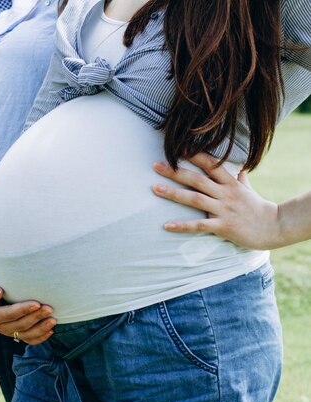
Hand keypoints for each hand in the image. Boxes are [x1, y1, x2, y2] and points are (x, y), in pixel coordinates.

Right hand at [0, 262, 55, 344]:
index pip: (5, 314)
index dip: (21, 310)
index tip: (36, 303)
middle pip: (18, 325)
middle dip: (35, 317)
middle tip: (49, 308)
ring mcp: (8, 330)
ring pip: (25, 334)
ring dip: (40, 328)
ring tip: (53, 320)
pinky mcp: (17, 332)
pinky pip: (29, 339)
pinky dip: (40, 337)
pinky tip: (51, 330)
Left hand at [152, 153, 279, 249]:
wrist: (274, 227)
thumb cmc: (258, 208)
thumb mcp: (248, 189)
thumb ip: (240, 177)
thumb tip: (239, 166)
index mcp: (230, 183)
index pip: (210, 164)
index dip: (194, 154)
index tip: (178, 146)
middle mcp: (225, 193)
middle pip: (197, 179)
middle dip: (175, 171)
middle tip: (155, 165)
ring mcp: (224, 209)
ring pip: (195, 199)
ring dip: (173, 193)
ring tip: (154, 189)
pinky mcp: (223, 227)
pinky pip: (199, 225)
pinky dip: (182, 225)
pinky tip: (166, 225)